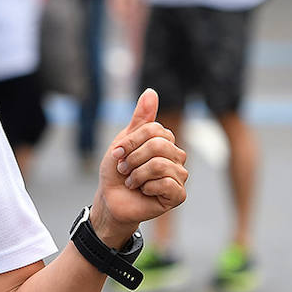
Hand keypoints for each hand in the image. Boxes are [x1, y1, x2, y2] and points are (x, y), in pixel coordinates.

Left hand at [91, 89, 187, 245]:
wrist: (111, 199)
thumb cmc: (117, 171)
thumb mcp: (124, 141)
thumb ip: (140, 119)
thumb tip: (151, 92)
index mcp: (165, 141)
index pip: (154, 130)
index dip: (131, 142)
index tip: (117, 154)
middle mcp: (177, 157)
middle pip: (159, 146)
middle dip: (133, 159)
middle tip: (124, 170)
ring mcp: (180, 176)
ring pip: (160, 165)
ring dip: (137, 175)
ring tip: (131, 182)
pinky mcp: (179, 195)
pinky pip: (167, 184)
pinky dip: (147, 187)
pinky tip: (144, 192)